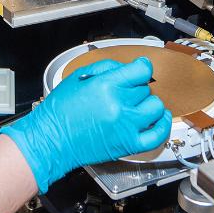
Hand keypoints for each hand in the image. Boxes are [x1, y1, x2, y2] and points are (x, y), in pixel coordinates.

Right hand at [0, 57, 171, 192]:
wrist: (51, 140)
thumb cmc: (60, 111)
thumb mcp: (78, 78)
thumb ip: (106, 68)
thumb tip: (127, 68)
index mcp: (106, 86)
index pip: (142, 70)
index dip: (141, 67)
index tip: (139, 69)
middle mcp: (119, 106)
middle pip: (146, 89)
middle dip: (136, 88)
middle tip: (122, 93)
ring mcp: (126, 127)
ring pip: (156, 108)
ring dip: (148, 104)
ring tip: (137, 106)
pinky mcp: (128, 145)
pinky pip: (158, 135)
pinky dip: (162, 125)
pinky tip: (158, 118)